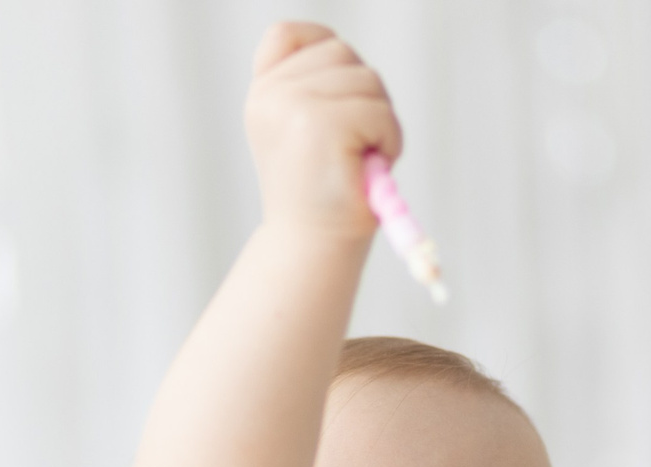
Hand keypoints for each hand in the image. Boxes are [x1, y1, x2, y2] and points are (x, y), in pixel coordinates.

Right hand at [244, 22, 400, 239]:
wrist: (311, 249)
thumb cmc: (319, 196)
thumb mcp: (302, 132)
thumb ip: (312, 89)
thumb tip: (347, 62)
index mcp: (262, 95)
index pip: (286, 34)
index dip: (319, 46)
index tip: (337, 86)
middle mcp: (270, 95)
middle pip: (341, 54)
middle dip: (364, 94)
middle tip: (355, 143)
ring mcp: (293, 105)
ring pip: (367, 79)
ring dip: (379, 121)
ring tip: (359, 160)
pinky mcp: (321, 123)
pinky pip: (380, 111)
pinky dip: (388, 141)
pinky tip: (368, 168)